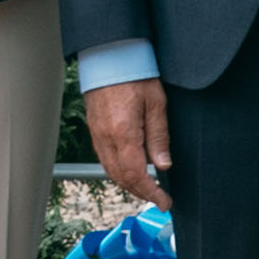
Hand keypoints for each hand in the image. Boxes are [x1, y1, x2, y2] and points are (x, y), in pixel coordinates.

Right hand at [88, 77, 168, 203]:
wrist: (109, 55)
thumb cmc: (134, 74)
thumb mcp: (156, 104)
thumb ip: (159, 137)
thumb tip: (163, 165)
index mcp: (123, 134)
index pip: (136, 175)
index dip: (151, 193)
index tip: (164, 203)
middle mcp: (106, 138)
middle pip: (121, 177)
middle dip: (140, 192)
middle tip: (159, 199)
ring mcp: (97, 135)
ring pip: (111, 170)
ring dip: (128, 183)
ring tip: (147, 188)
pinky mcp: (94, 129)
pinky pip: (105, 158)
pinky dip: (118, 170)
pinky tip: (131, 169)